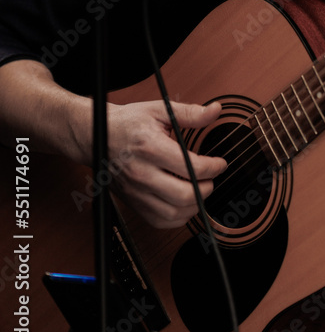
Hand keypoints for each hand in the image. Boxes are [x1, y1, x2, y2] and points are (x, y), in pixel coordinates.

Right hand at [104, 99, 225, 227]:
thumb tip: (214, 110)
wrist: (97, 136)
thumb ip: (189, 113)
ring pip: (173, 213)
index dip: (213, 167)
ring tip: (200, 189)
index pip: (191, 167)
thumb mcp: (159, 109)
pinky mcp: (133, 203)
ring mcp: (136, 191)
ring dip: (195, 205)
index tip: (219, 164)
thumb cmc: (128, 123)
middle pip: (184, 195)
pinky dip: (178, 218)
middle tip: (211, 178)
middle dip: (207, 188)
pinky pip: (159, 221)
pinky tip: (184, 203)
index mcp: (151, 147)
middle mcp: (142, 173)